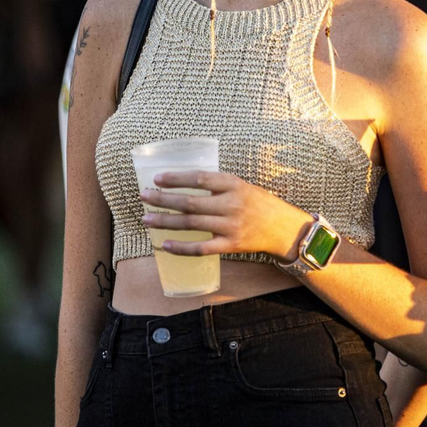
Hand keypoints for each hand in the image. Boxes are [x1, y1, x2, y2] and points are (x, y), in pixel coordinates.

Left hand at [141, 171, 309, 259]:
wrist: (282, 228)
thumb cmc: (259, 204)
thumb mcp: (242, 186)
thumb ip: (218, 186)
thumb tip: (183, 185)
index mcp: (234, 184)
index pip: (200, 178)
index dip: (176, 178)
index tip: (157, 179)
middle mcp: (231, 204)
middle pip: (190, 202)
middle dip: (163, 199)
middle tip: (144, 197)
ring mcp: (230, 226)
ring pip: (191, 224)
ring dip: (165, 221)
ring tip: (147, 219)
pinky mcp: (230, 245)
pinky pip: (201, 248)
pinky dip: (181, 247)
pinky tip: (165, 244)